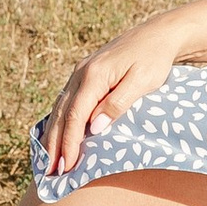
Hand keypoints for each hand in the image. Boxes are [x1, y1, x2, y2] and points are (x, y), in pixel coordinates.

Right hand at [44, 24, 180, 176]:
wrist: (158, 34)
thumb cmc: (154, 58)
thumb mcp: (143, 82)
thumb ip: (118, 104)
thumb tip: (94, 128)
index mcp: (94, 75)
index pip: (75, 116)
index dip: (68, 143)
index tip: (66, 166)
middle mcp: (81, 72)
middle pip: (61, 113)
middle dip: (54, 144)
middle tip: (49, 171)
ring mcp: (81, 72)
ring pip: (60, 107)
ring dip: (53, 134)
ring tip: (48, 159)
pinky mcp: (85, 73)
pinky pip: (66, 100)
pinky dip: (59, 120)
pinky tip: (55, 134)